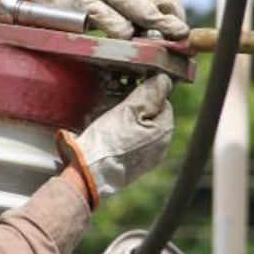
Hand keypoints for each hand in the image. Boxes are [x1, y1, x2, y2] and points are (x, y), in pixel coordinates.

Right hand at [56, 74, 174, 208]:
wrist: (89, 174)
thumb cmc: (108, 141)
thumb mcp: (127, 110)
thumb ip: (148, 94)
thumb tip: (164, 79)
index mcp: (164, 130)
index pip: (161, 101)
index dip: (144, 94)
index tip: (126, 93)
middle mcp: (161, 146)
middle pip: (151, 115)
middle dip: (135, 107)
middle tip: (115, 106)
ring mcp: (148, 158)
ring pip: (141, 128)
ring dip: (127, 121)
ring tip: (109, 121)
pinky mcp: (134, 166)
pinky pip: (132, 142)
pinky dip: (122, 135)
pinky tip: (108, 135)